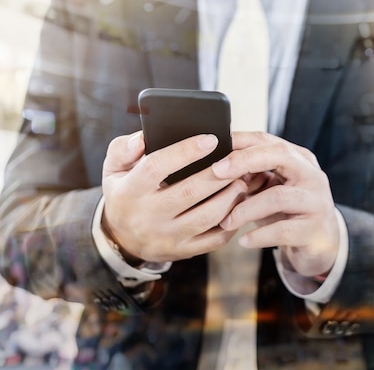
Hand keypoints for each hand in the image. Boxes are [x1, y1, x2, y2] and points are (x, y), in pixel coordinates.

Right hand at [101, 131, 247, 262]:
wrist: (121, 240)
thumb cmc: (124, 194)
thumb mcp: (114, 170)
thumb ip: (123, 149)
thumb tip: (142, 139)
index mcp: (130, 191)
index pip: (157, 166)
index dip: (185, 151)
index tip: (211, 139)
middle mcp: (147, 217)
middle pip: (189, 192)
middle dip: (218, 175)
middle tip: (238, 161)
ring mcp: (167, 237)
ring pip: (207, 217)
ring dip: (230, 197)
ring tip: (242, 181)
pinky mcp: (183, 251)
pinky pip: (214, 239)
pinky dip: (232, 222)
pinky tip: (240, 205)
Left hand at [212, 132, 339, 276]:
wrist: (320, 243)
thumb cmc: (287, 212)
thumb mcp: (269, 189)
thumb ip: (250, 175)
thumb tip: (213, 165)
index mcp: (299, 159)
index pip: (268, 140)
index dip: (240, 141)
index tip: (212, 147)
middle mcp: (311, 175)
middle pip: (280, 155)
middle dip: (244, 160)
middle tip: (216, 172)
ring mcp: (316, 202)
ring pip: (278, 197)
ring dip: (246, 209)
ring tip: (225, 221)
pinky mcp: (314, 230)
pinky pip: (282, 231)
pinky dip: (259, 236)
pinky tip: (243, 240)